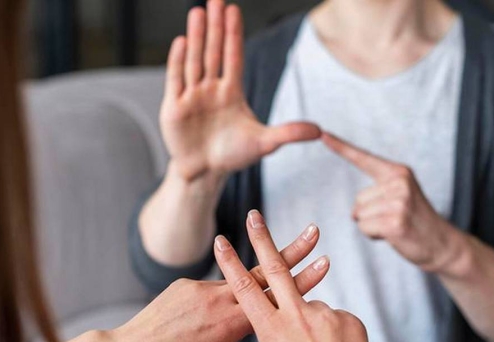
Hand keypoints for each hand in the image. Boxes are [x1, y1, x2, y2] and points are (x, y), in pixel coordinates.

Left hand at [101, 222, 329, 341]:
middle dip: (292, 251)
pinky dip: (210, 301)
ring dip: (246, 280)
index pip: (276, 298)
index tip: (323, 264)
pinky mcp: (184, 283)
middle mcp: (220, 299)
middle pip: (265, 272)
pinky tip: (192, 319)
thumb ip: (234, 335)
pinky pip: (208, 289)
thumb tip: (241, 320)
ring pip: (235, 280)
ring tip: (240, 293)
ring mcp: (201, 288)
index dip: (303, 280)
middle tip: (313, 232)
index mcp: (232, 324)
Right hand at [160, 0, 320, 181]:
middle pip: (214, 51)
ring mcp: (192, 96)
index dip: (234, 34)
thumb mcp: (264, 143)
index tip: (234, 9)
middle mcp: (211, 88)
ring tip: (198, 11)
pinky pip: (176, 80)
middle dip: (215, 26)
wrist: (205, 172)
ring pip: (195, 60)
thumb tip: (319, 130)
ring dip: (197, 36)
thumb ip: (289, 133)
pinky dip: (178, 61)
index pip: (234, 56)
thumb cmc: (233, 155)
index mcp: (232, 92)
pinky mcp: (174, 107)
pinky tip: (182, 41)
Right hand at [214, 210, 379, 341]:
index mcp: (271, 332)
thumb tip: (287, 329)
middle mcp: (297, 317)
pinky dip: (333, 335)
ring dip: (312, 327)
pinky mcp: (350, 319)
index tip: (221, 242)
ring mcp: (326, 316)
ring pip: (312, 307)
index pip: (244, 289)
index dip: (230, 264)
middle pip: (274, 268)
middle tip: (255, 216)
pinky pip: (336, 320)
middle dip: (262, 239)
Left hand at [322, 133, 456, 272]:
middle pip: (358, 199)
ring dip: (372, 226)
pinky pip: (364, 227)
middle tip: (395, 218)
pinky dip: (373, 235)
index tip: (322, 134)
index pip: (364, 158)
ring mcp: (398, 201)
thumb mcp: (401, 196)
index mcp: (398, 172)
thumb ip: (378, 192)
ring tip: (396, 226)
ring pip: (359, 215)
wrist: (443, 244)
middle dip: (370, 214)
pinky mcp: (395, 221)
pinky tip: (394, 235)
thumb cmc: (415, 221)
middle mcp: (399, 182)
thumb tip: (354, 211)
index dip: (341, 147)